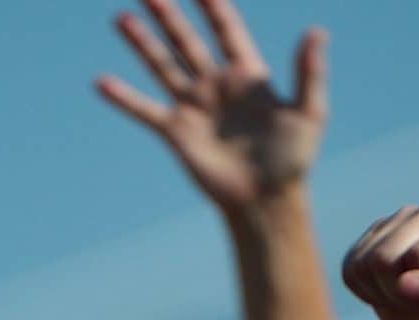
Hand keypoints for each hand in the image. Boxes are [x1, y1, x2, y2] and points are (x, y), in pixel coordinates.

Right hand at [95, 0, 326, 214]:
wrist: (265, 201)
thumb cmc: (293, 159)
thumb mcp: (309, 113)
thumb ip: (309, 72)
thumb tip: (317, 31)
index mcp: (247, 74)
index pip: (227, 28)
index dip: (213, 5)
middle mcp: (215, 85)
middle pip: (187, 40)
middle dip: (168, 14)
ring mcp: (193, 107)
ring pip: (162, 66)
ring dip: (142, 43)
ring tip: (121, 18)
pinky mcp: (177, 132)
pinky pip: (145, 110)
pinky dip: (123, 97)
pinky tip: (101, 82)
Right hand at [340, 198, 418, 319]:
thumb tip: (404, 282)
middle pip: (384, 257)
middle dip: (397, 293)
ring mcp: (404, 217)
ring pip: (364, 261)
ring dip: (381, 293)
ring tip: (411, 299)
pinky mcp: (377, 231)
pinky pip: (350, 265)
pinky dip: (364, 289)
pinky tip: (392, 291)